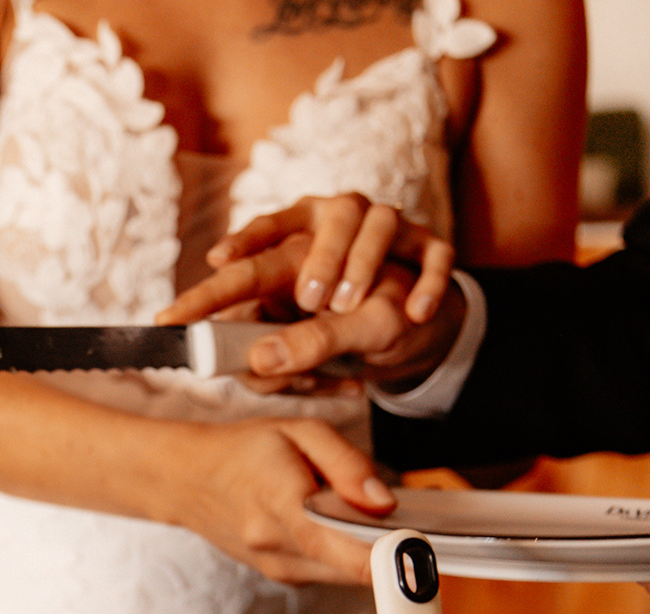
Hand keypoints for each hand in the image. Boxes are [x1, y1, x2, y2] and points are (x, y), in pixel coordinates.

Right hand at [156, 416, 394, 584]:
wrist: (185, 480)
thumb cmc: (240, 452)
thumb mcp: (299, 432)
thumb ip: (348, 465)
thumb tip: (386, 503)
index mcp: (285, 505)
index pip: (351, 553)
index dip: (394, 556)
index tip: (418, 544)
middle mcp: (279, 548)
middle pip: (360, 569)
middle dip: (389, 548)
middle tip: (400, 518)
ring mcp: (279, 568)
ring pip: (349, 574)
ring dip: (365, 550)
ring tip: (355, 513)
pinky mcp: (282, 575)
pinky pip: (331, 571)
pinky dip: (344, 552)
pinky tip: (332, 524)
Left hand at [199, 194, 456, 322]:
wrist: (403, 320)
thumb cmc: (336, 320)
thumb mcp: (310, 333)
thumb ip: (284, 342)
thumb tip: (258, 361)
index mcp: (298, 235)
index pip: (268, 230)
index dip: (243, 242)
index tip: (215, 260)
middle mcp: (340, 219)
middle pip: (334, 217)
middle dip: (322, 256)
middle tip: (310, 299)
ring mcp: (388, 228)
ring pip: (381, 222)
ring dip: (365, 262)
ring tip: (348, 305)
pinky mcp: (426, 247)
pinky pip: (434, 254)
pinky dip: (429, 282)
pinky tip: (416, 313)